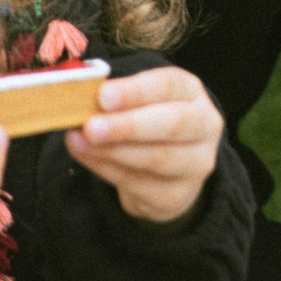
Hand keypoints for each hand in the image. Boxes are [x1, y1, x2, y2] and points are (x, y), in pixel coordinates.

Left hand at [61, 64, 224, 221]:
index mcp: (190, 92)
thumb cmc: (144, 121)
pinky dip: (108, 170)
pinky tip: (87, 157)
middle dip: (127, 125)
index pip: (168, 86)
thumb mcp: (135, 101)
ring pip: (157, 158)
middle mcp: (204, 125)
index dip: (135, 91)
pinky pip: (140, 184)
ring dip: (113, 151)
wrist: (165, 170)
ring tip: (79, 142)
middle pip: (172, 124)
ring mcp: (196, 163)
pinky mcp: (178, 194)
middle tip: (90, 126)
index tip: (103, 96)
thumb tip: (76, 101)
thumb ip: (111, 99)